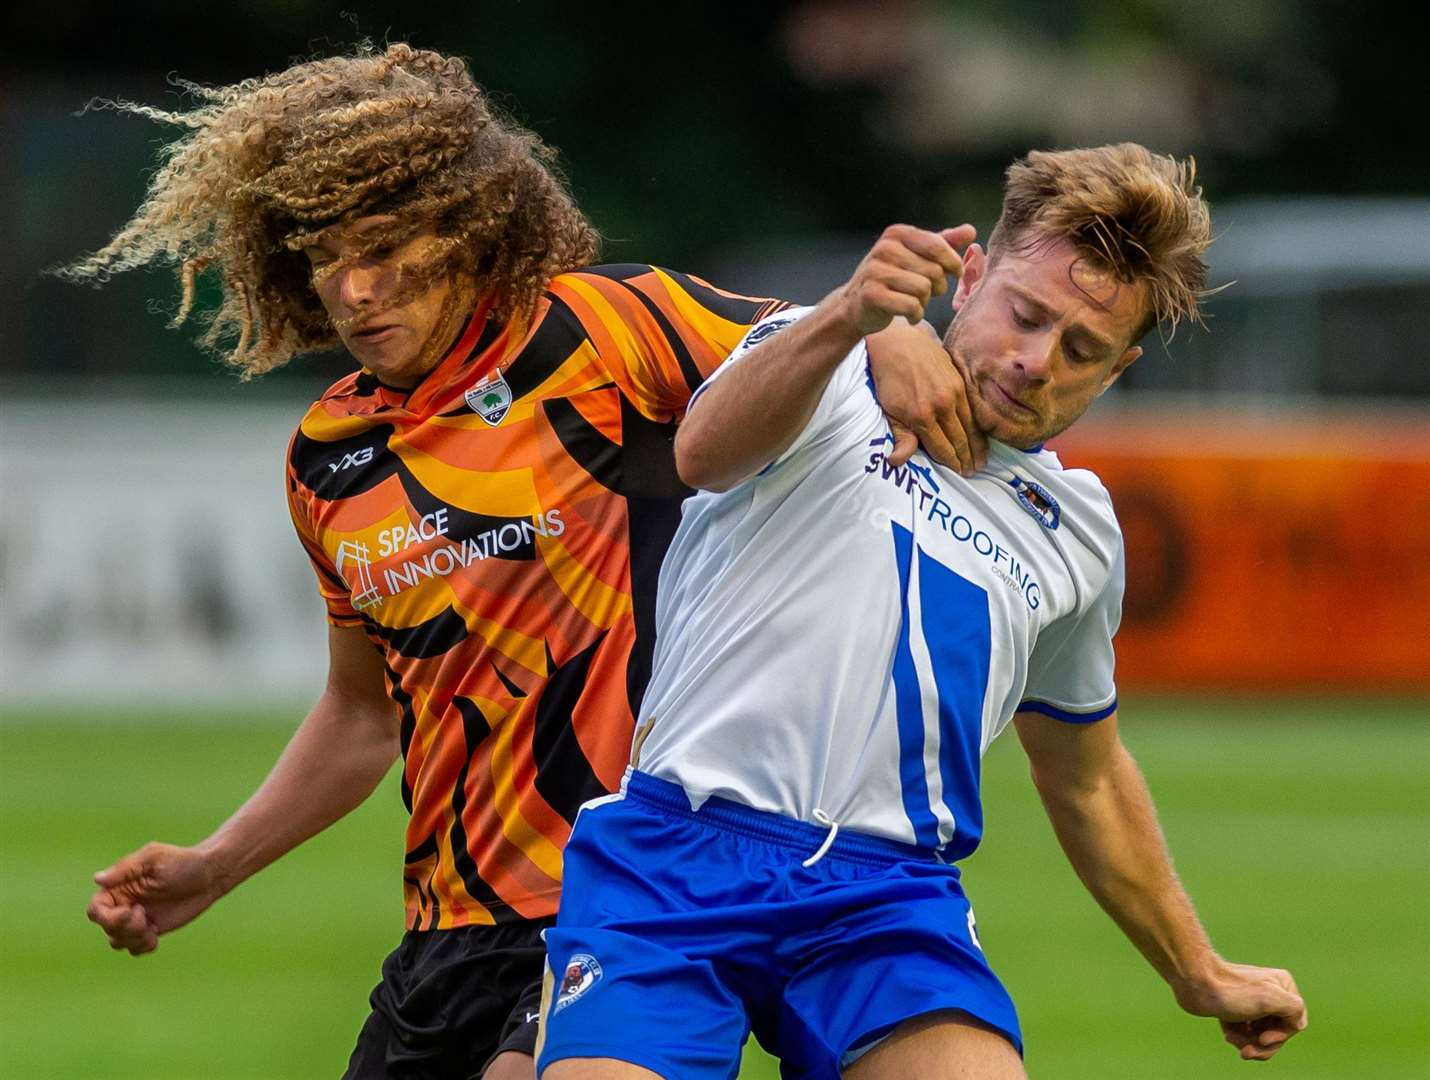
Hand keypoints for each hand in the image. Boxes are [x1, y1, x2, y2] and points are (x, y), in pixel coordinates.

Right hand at [86, 842, 227, 954]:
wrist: (210, 876)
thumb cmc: (183, 861)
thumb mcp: (154, 859)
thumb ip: (126, 868)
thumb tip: (97, 879)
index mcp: (119, 886)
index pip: (95, 910)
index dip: (107, 917)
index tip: (131, 910)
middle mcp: (124, 903)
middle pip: (107, 928)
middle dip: (124, 928)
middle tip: (145, 917)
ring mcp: (137, 918)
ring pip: (118, 941)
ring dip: (133, 939)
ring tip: (153, 929)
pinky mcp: (151, 929)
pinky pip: (134, 948)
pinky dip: (143, 947)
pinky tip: (156, 935)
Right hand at [836, 224, 975, 336]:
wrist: (856, 305)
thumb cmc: (892, 279)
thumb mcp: (916, 256)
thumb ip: (943, 243)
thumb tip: (970, 231)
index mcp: (897, 234)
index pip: (937, 246)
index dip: (953, 263)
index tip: (955, 273)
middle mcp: (884, 249)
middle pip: (933, 270)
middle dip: (937, 287)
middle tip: (927, 294)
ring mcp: (875, 271)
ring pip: (923, 289)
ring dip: (925, 302)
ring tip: (915, 303)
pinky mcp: (872, 295)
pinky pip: (911, 306)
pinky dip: (915, 315)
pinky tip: (909, 316)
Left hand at [867, 318, 987, 474]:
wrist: (899, 342)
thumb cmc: (889, 379)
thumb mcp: (888, 410)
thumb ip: (900, 436)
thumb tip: (897, 461)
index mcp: (921, 416)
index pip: (942, 448)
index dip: (951, 464)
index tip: (958, 475)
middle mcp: (942, 406)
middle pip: (959, 440)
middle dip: (966, 459)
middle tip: (972, 473)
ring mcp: (953, 393)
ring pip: (970, 426)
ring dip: (976, 446)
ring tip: (981, 461)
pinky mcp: (960, 382)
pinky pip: (973, 410)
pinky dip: (977, 426)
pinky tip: (980, 436)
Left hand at [1176, 961, 1306, 1060]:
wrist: (1194, 983)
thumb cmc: (1231, 991)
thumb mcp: (1270, 998)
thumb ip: (1294, 1009)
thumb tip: (1297, 1024)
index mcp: (1283, 986)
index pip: (1295, 1024)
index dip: (1279, 1037)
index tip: (1262, 1039)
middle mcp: (1271, 992)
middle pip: (1277, 1032)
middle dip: (1262, 1046)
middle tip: (1246, 1052)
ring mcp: (1253, 1002)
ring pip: (1260, 1035)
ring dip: (1247, 1043)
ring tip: (1231, 1039)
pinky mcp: (1236, 1010)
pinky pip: (1245, 1033)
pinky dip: (1237, 1037)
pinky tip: (1226, 1033)